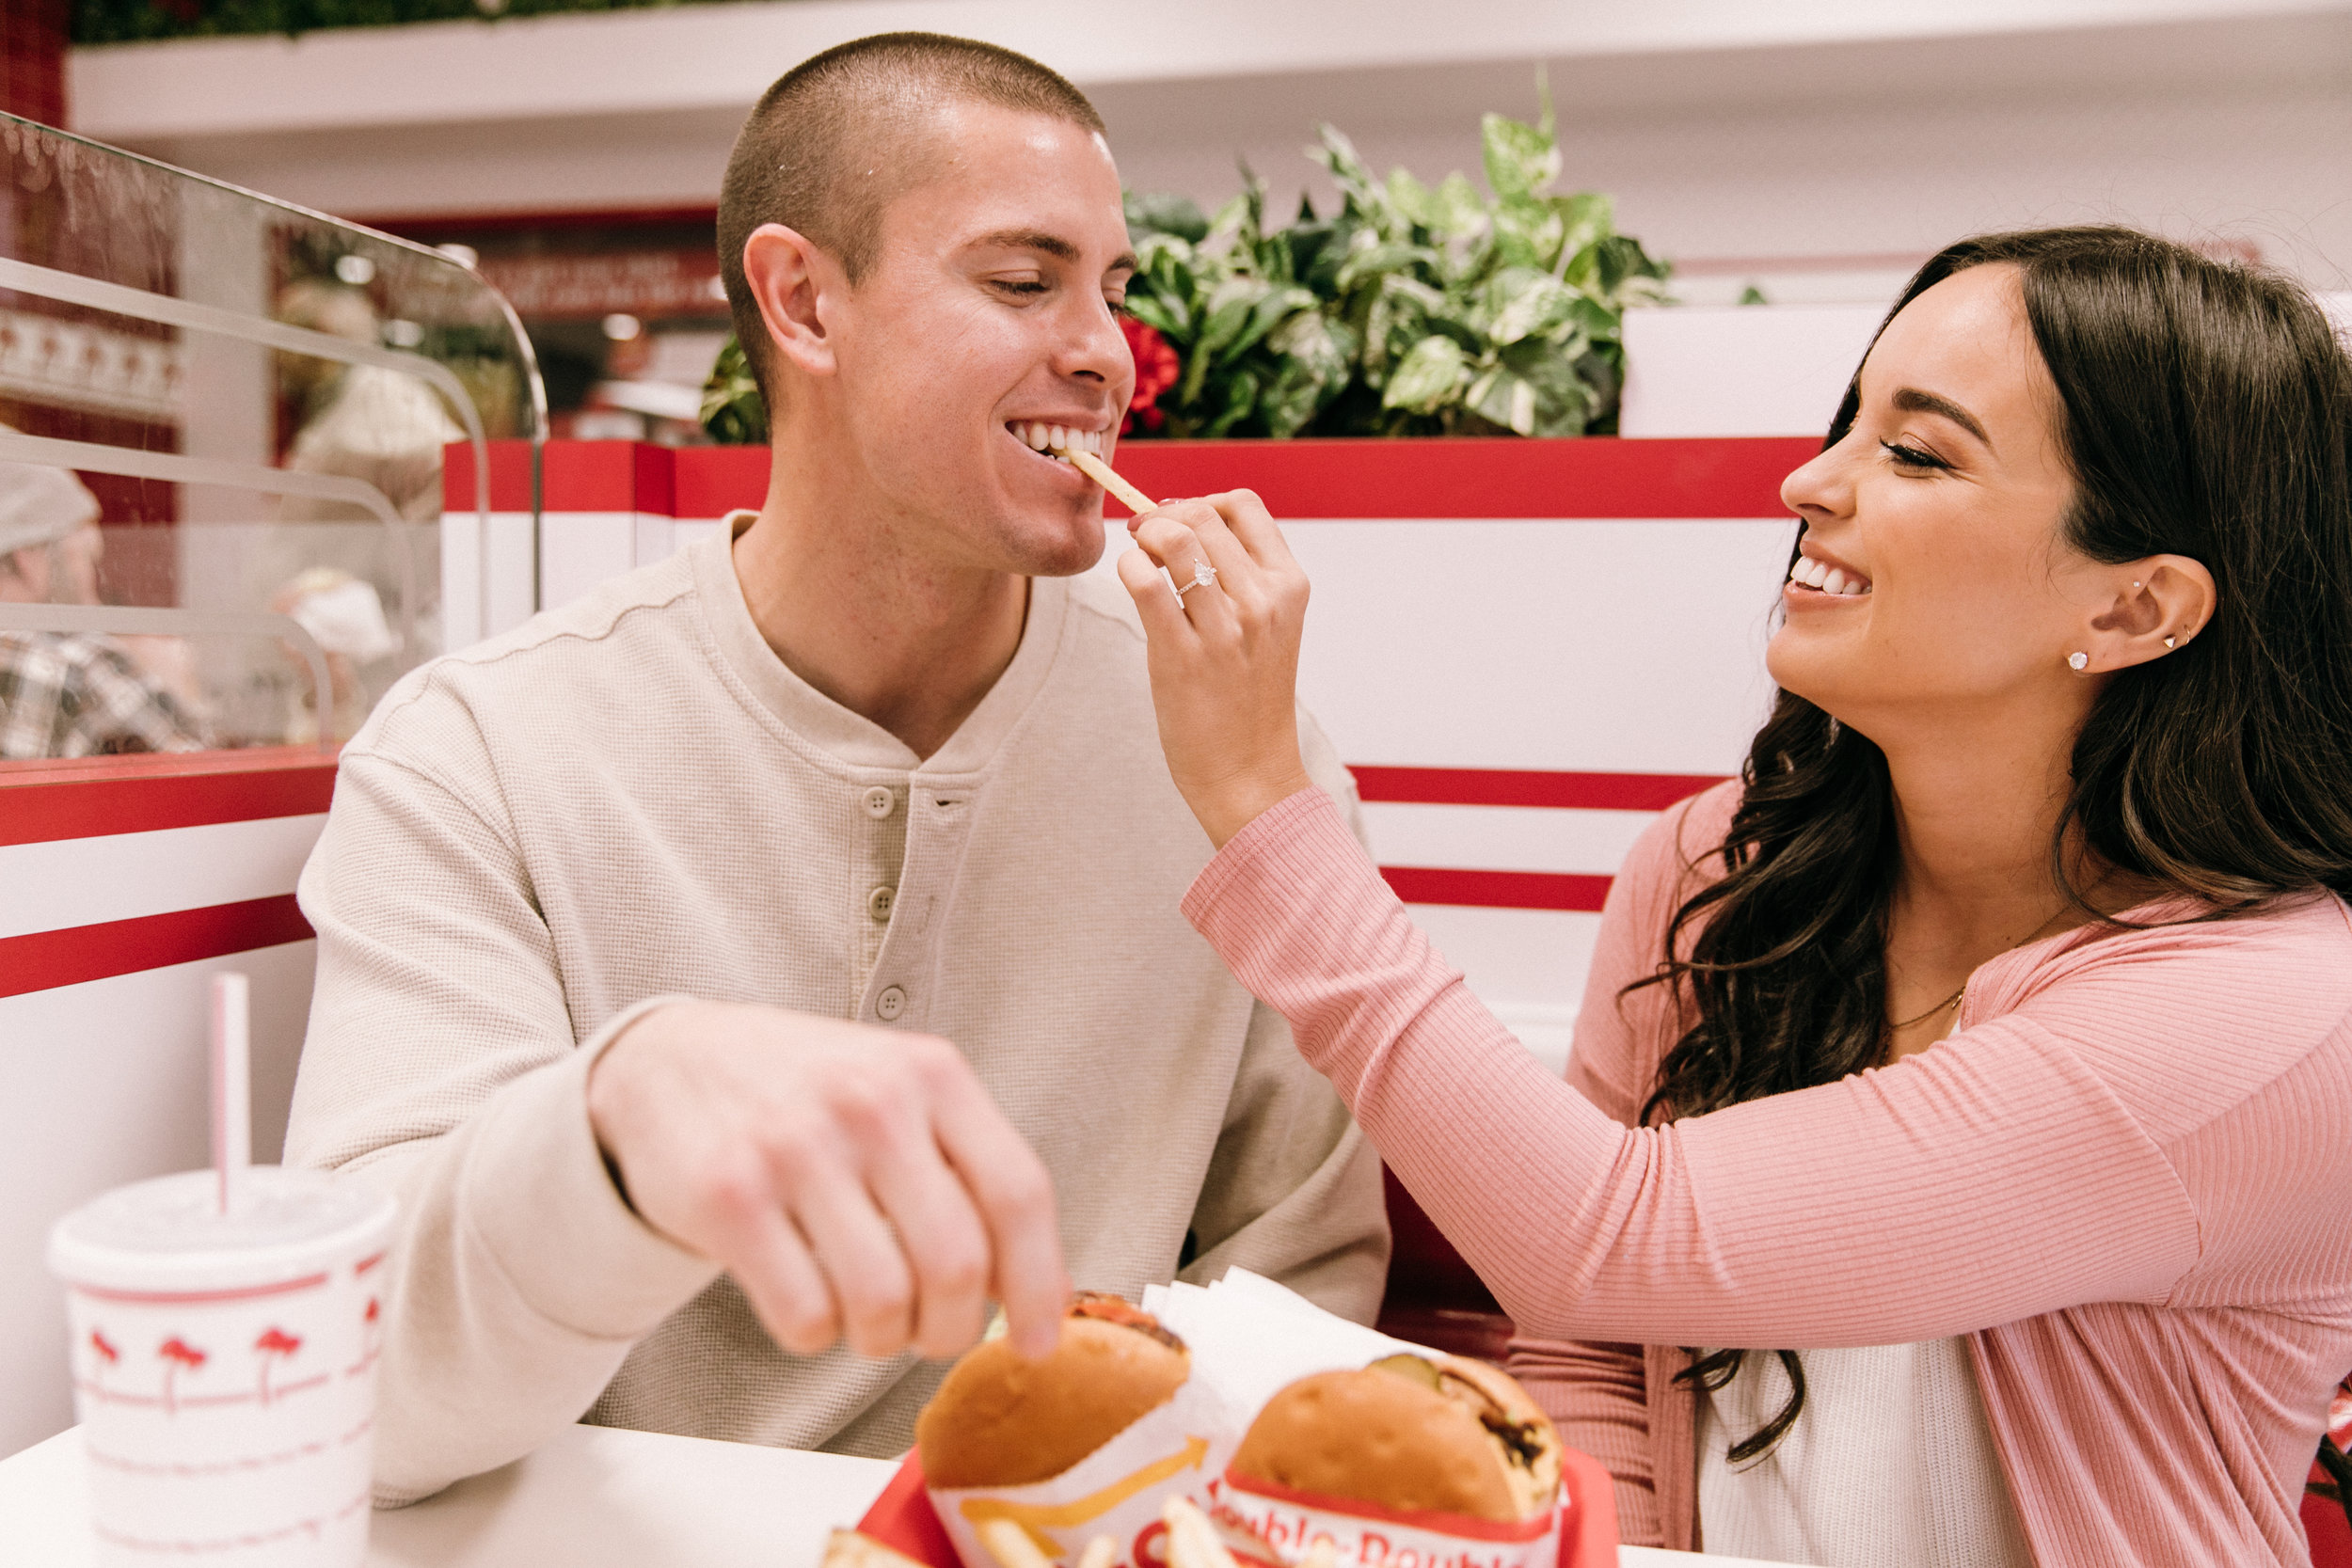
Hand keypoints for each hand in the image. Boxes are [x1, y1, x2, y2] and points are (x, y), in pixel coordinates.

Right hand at [586, 1001, 1067, 1361]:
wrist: (671, 1060)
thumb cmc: (809, 1095)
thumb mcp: (901, 1093)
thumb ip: (969, 1171)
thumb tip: (1035, 1292)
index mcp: (932, 1075)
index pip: (1018, 1193)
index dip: (1039, 1284)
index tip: (1036, 1342)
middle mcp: (871, 1102)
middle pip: (956, 1264)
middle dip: (951, 1329)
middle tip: (929, 1335)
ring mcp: (797, 1146)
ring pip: (882, 1303)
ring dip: (882, 1339)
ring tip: (865, 1318)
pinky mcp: (728, 1196)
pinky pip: (804, 1316)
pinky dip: (816, 1337)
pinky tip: (806, 1303)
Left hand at [1117, 490, 1316, 846]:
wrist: (1251, 774)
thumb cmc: (1249, 697)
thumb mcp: (1267, 627)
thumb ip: (1241, 577)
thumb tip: (1182, 520)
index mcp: (1289, 586)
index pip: (1242, 506)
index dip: (1200, 501)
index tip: (1178, 522)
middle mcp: (1263, 600)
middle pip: (1202, 515)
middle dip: (1162, 516)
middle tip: (1143, 538)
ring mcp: (1226, 628)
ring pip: (1174, 539)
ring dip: (1143, 538)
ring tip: (1137, 559)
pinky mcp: (1184, 656)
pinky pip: (1145, 583)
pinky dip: (1127, 568)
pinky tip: (1129, 582)